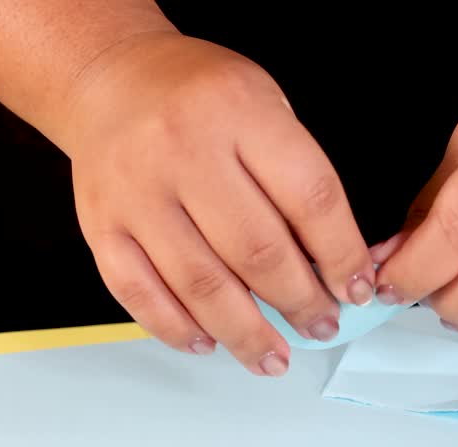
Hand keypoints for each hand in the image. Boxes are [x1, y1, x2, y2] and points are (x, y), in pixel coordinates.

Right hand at [62, 32, 374, 375]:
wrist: (110, 79)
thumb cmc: (196, 97)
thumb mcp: (263, 104)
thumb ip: (295, 177)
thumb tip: (331, 269)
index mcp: (238, 111)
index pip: (309, 199)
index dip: (341, 256)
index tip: (356, 290)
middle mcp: (183, 151)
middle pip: (256, 251)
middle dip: (299, 303)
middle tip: (320, 326)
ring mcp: (136, 193)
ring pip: (200, 284)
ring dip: (245, 333)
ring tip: (272, 357)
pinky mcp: (101, 226)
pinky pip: (140, 294)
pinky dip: (177, 328)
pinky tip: (208, 342)